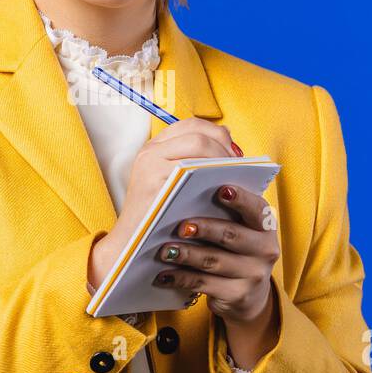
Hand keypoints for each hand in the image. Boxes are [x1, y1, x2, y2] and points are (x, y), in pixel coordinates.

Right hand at [87, 117, 241, 290]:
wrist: (132, 247)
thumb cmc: (160, 219)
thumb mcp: (172, 186)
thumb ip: (194, 166)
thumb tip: (233, 152)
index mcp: (153, 148)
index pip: (191, 125)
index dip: (217, 133)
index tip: (234, 151)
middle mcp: (149, 151)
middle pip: (198, 132)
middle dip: (224, 144)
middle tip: (239, 163)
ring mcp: (151, 163)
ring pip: (198, 143)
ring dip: (222, 156)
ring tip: (236, 173)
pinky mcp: (155, 179)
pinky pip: (194, 165)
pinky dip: (214, 171)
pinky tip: (226, 185)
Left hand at [151, 184, 279, 327]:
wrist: (250, 295)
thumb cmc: (236, 250)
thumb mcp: (239, 231)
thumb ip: (222, 216)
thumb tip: (184, 203)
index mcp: (265, 226)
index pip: (257, 209)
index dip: (241, 199)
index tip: (221, 190)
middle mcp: (265, 250)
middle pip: (232, 235)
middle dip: (205, 229)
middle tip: (181, 227)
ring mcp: (253, 275)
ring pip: (214, 261)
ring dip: (186, 255)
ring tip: (165, 251)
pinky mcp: (237, 296)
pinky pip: (203, 284)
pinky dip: (180, 278)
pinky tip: (164, 274)